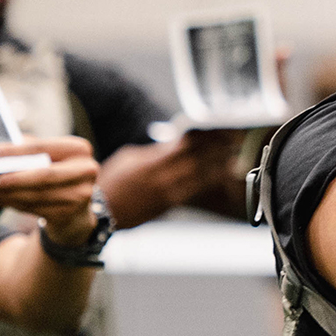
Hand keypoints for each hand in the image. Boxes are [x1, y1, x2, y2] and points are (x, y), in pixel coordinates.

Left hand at [0, 137, 98, 246]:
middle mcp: (85, 171)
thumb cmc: (54, 172)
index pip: (41, 148)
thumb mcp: (46, 155)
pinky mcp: (69, 214)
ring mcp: (81, 195)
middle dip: (9, 178)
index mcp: (79, 149)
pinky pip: (33, 208)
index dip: (12, 152)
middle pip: (42, 175)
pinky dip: (11, 202)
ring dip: (5, 193)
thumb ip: (25, 151)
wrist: (76, 207)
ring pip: (35, 194)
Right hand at [97, 135, 237, 228]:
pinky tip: (222, 173)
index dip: (203, 135)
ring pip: (200, 177)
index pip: (184, 145)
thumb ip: (154, 151)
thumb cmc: (112, 181)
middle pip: (197, 159)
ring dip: (218, 163)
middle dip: (216, 146)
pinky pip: (195, 191)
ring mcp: (168, 194)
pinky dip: (209, 181)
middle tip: (233, 135)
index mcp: (151, 163)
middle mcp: (163, 179)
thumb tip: (173, 143)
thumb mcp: (129, 158)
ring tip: (233, 152)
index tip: (216, 125)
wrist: (103, 210)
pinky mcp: (170, 204)